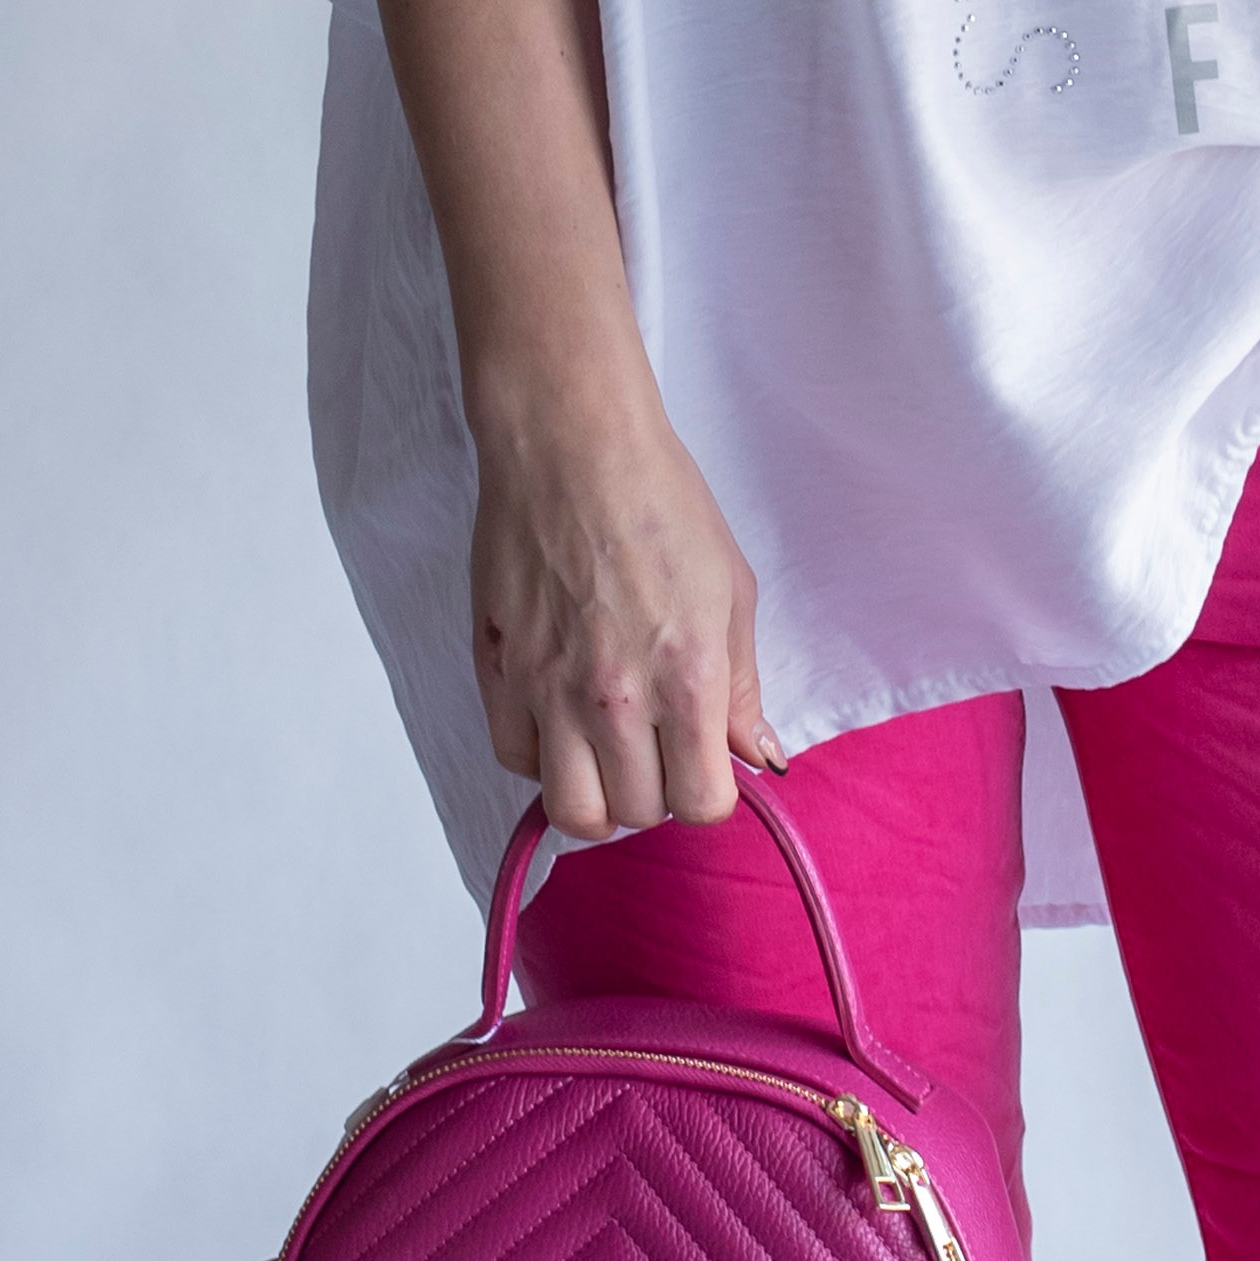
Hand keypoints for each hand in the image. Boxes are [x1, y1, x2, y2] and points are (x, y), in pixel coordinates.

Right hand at [467, 379, 786, 837]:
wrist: (570, 447)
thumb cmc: (661, 504)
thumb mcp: (731, 591)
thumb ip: (743, 687)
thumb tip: (760, 756)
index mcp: (687, 680)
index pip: (702, 804)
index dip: (710, 792)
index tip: (705, 761)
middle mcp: (615, 699)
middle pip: (638, 813)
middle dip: (658, 791)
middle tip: (659, 746)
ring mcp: (548, 691)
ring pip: (572, 810)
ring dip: (599, 795)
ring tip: (610, 753)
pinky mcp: (498, 672)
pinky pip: (516, 760)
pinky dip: (543, 759)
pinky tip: (563, 722)